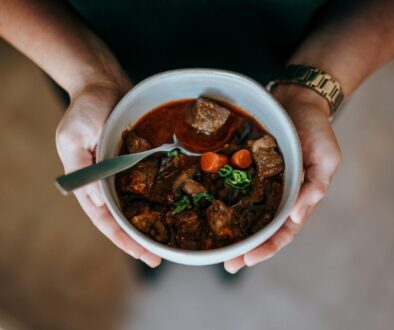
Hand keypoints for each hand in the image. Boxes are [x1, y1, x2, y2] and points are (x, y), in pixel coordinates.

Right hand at [56, 81, 161, 267]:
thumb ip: (82, 169)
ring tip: (165, 241)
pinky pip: (144, 184)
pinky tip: (168, 209)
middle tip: (157, 257)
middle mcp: (104, 181)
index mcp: (87, 181)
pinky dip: (153, 199)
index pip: (104, 218)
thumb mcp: (74, 136)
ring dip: (146, 224)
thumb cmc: (86, 108)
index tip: (142, 254)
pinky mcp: (133, 161)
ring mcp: (120, 172)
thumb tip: (98, 202)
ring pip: (133, 206)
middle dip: (136, 239)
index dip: (121, 238)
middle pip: (120, 218)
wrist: (102, 84)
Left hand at [224, 84, 341, 272]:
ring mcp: (262, 182)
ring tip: (215, 246)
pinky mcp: (248, 168)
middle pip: (262, 228)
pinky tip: (210, 209)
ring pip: (247, 213)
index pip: (284, 231)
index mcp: (299, 197)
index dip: (267, 247)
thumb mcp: (326, 156)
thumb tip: (299, 213)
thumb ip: (316, 184)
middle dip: (246, 248)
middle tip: (227, 263)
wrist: (297, 101)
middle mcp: (278, 194)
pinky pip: (236, 187)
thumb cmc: (316, 128)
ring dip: (234, 230)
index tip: (247, 259)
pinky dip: (225, 200)